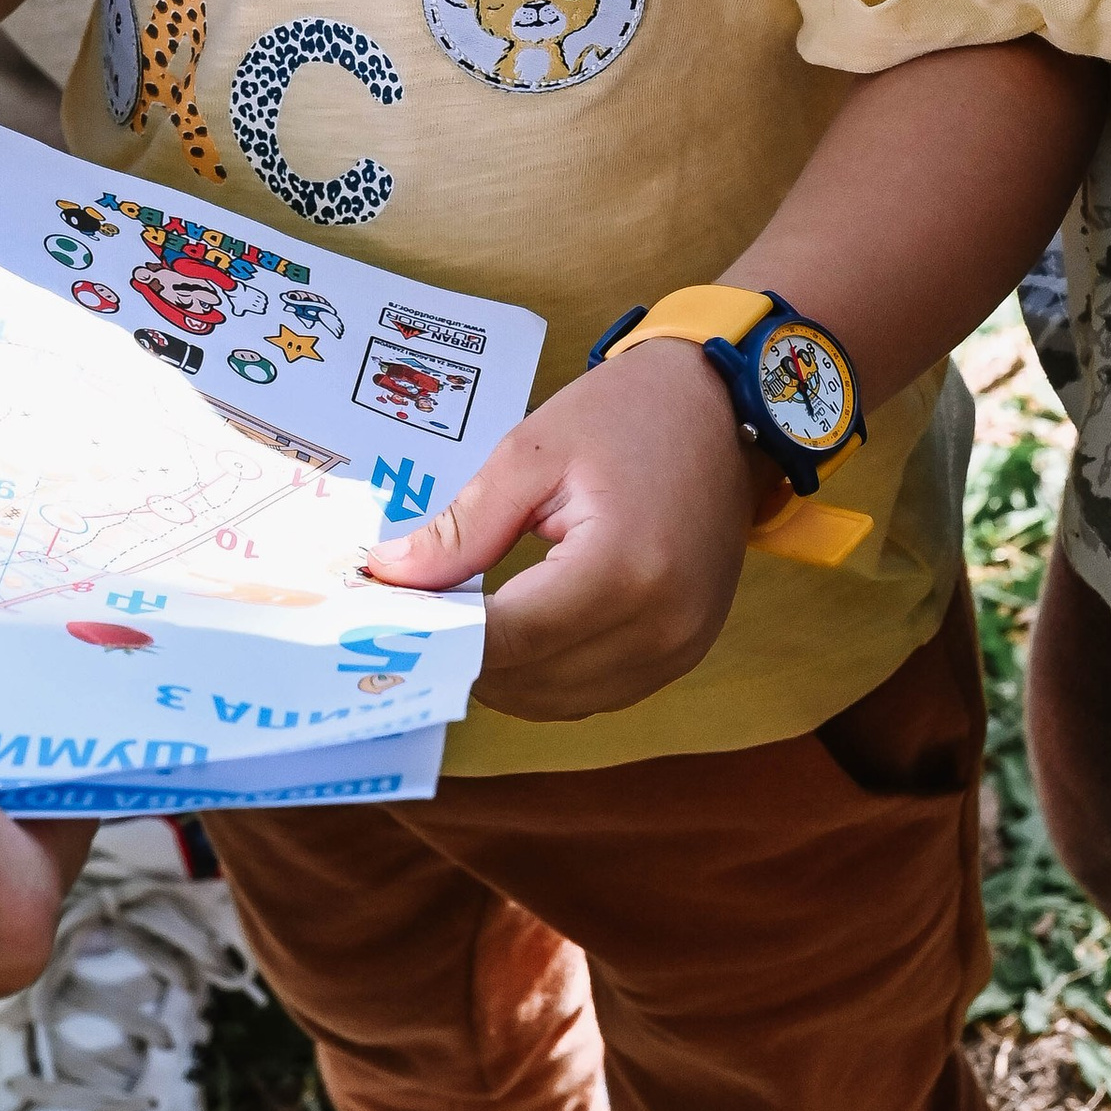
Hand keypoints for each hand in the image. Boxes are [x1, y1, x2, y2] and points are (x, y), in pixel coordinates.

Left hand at [367, 342, 760, 718]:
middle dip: (462, 657)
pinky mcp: (685, 653)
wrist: (726, 409)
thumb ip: (462, 528)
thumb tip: (391, 578)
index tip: (384, 619)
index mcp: (623, 569)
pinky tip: (514, 634)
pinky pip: (596, 693)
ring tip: (458, 624)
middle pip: (529, 681)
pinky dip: (545, 676)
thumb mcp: (532, 452)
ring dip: (502, 676)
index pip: (509, 638)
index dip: (440, 636)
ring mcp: (679, 649)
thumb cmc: (630, 413)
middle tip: (412, 617)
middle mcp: (660, 627)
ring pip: (559, 702)